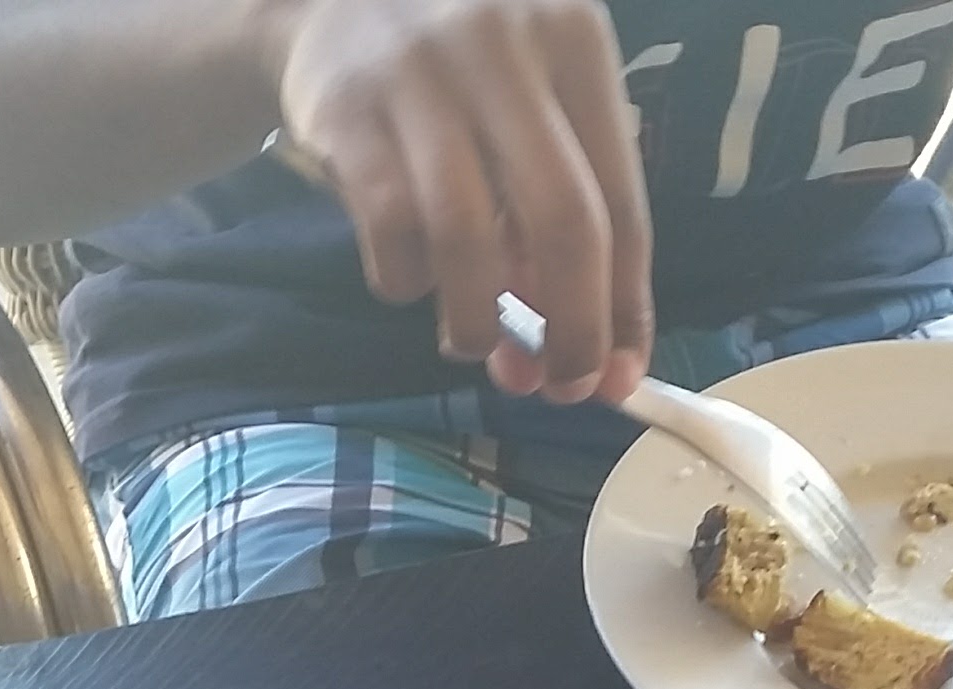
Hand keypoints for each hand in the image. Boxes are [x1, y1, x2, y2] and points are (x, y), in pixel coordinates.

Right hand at [251, 0, 649, 404]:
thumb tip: (589, 349)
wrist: (326, 3)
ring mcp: (421, 74)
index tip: (618, 375)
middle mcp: (506, 45)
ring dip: (477, 320)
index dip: (625, 303)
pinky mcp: (347, 111)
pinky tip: (409, 281)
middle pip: (564, 220)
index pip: (622, 197)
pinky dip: (406, 283)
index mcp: (574, 39)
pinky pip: (391, 232)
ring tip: (470, 341)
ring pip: (469, 238)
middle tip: (559, 387)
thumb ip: (561, 206)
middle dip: (571, 328)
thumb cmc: (455, 75)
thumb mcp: (528, 103)